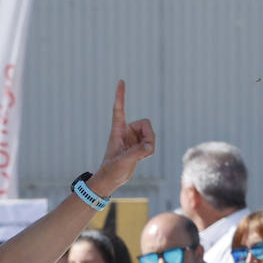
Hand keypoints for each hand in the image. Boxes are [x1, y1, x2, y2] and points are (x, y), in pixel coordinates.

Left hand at [89, 81, 154, 195]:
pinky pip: (151, 143)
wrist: (111, 181)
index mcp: (118, 130)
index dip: (120, 96)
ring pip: (151, 134)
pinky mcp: (138, 144)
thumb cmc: (111, 171)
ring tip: (138, 156)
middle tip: (142, 151)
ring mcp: (133, 137)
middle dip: (148, 137)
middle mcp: (126, 131)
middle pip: (146, 124)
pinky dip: (149, 151)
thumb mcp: (124, 161)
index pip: (119, 110)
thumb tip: (149, 147)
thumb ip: (138, 152)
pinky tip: (140, 157)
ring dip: (149, 146)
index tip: (121, 81)